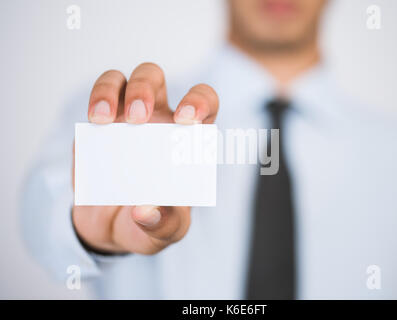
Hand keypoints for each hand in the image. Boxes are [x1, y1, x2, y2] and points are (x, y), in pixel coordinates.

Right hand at [72, 63, 218, 254]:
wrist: (113, 229)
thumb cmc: (151, 223)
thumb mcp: (165, 232)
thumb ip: (164, 224)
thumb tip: (145, 211)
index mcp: (186, 139)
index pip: (203, 104)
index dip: (199, 102)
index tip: (185, 120)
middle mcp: (159, 121)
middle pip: (156, 79)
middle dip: (146, 88)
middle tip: (138, 118)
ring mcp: (127, 120)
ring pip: (124, 80)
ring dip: (114, 91)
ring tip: (105, 119)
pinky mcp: (99, 128)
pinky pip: (98, 100)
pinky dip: (96, 103)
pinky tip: (95, 123)